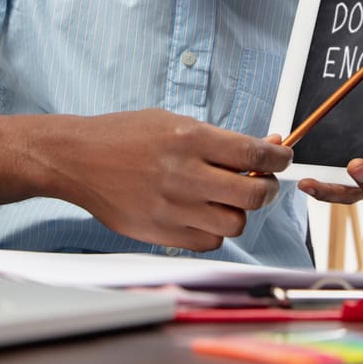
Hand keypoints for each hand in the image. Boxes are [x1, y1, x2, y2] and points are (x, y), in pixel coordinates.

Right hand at [52, 109, 291, 251]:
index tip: (283, 158)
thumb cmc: (127, 135)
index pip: (255, 155)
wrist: (78, 159)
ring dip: (238, 212)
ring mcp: (172, 208)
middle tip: (261, 183)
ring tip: (224, 198)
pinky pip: (208, 241)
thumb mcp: (174, 122)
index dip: (279, 158)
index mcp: (190, 139)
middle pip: (254, 195)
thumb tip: (268, 148)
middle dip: (267, 189)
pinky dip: (213, 229)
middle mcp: (184, 174)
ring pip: (235, 224)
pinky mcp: (160, 233)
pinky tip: (200, 212)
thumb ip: (220, 140)